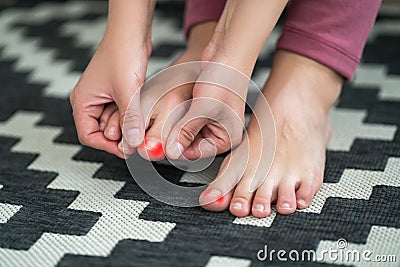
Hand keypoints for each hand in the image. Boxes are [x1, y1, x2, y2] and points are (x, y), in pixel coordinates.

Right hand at [70, 35, 149, 157]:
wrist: (132, 32)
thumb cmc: (122, 53)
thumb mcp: (127, 90)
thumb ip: (130, 119)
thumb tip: (132, 143)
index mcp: (83, 101)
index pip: (88, 136)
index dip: (107, 146)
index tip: (127, 149)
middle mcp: (91, 101)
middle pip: (103, 131)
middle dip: (121, 135)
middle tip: (138, 135)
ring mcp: (104, 97)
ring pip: (116, 123)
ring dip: (129, 124)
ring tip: (142, 120)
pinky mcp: (117, 93)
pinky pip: (123, 112)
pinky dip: (133, 115)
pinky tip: (143, 113)